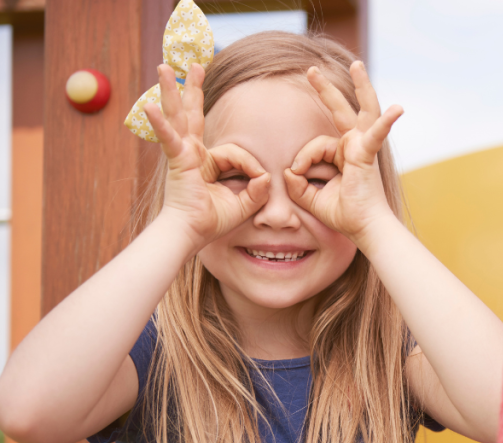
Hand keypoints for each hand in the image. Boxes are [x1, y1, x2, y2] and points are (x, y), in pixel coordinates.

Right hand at [144, 63, 269, 249]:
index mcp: (205, 162)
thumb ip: (258, 190)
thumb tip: (267, 177)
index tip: (259, 181)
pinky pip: (169, 138)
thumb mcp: (243, 204)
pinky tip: (150, 106)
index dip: (251, 166)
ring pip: (178, 116)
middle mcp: (191, 153)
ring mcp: (181, 153)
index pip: (235, 151)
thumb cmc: (211, 221)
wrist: (190, 233)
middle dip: (192, 89)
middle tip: (193, 65)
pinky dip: (160, 123)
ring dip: (172, 90)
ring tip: (165, 67)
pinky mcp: (176, 160)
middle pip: (191, 114)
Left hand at [284, 62, 402, 244]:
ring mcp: (363, 146)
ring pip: (359, 111)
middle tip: (311, 70)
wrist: (364, 228)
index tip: (297, 175)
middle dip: (327, 89)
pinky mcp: (369, 153)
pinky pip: (376, 133)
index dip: (302, 160)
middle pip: (342, 110)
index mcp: (343, 154)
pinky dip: (385, 122)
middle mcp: (354, 146)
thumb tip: (288, 169)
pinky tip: (397, 109)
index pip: (315, 145)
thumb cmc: (345, 215)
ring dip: (361, 85)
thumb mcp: (311, 197)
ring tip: (356, 64)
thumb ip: (298, 183)